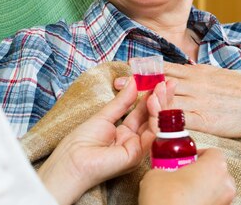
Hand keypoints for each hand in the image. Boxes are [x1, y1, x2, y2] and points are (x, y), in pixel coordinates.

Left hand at [38, 78, 154, 204]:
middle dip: (162, 99)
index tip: (159, 81)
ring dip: (160, 105)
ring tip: (161, 88)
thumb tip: (134, 82)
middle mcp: (134, 141)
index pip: (144, 112)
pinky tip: (154, 102)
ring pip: (156, 125)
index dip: (152, 97)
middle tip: (168, 83)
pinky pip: (152, 134)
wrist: (72, 160)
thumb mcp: (104, 115)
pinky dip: (155, 117)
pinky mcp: (137, 155)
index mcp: (125, 133)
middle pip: (153, 119)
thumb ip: (122, 101)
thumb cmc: (82, 141)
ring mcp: (137, 149)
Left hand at [116, 62, 240, 142]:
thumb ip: (196, 71)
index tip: (129, 67)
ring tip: (128, 103)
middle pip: (161, 83)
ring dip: (146, 102)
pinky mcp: (206, 120)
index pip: (166, 68)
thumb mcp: (216, 73)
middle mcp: (195, 85)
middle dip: (138, 84)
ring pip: (167, 100)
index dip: (145, 68)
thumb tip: (180, 68)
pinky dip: (164, 121)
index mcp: (197, 72)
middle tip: (117, 85)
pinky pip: (180, 121)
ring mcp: (200, 102)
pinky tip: (151, 122)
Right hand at [139, 148, 235, 204]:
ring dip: (202, 189)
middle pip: (217, 172)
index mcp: (215, 166)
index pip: (213, 152)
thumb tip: (162, 172)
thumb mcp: (156, 174)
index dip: (198, 154)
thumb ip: (164, 168)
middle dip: (201, 172)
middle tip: (182, 175)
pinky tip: (185, 204)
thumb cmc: (167, 200)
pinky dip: (202, 203)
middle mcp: (225, 185)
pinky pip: (212, 204)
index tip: (184, 159)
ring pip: (216, 190)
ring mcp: (225, 203)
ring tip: (182, 193)